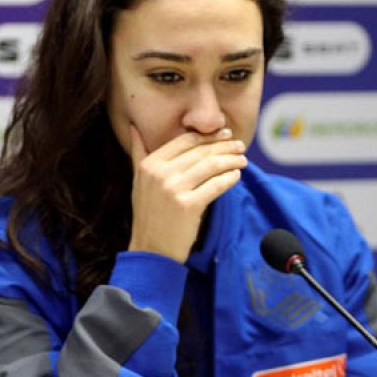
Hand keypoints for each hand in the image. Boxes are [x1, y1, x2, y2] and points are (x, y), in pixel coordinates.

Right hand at [125, 125, 247, 261]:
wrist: (151, 248)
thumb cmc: (148, 214)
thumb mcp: (138, 180)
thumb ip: (138, 152)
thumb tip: (133, 127)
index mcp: (149, 164)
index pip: (185, 140)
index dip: (208, 136)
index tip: (224, 134)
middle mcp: (160, 173)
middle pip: (201, 151)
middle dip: (225, 146)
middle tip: (240, 146)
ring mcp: (174, 189)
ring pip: (211, 165)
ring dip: (231, 160)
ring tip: (243, 160)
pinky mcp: (189, 205)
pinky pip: (216, 185)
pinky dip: (230, 178)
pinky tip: (236, 175)